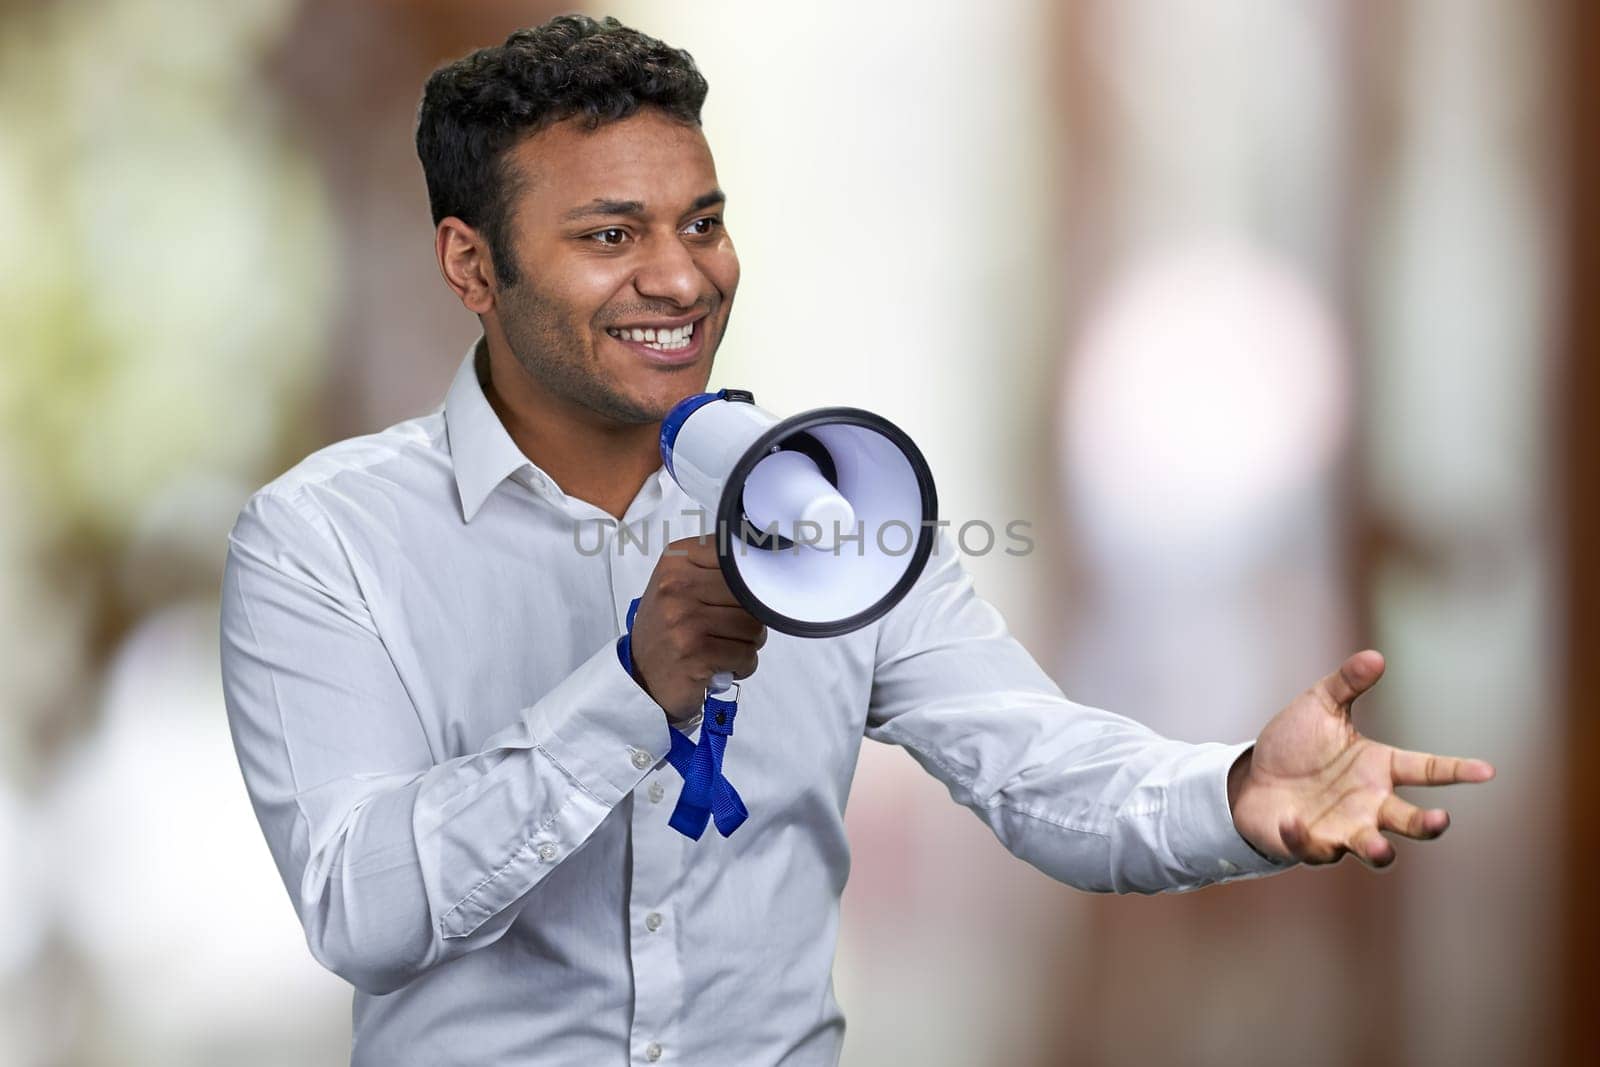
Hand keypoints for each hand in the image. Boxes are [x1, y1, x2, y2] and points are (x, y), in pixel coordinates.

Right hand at [629, 535, 766, 722]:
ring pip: (754, 627)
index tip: (741, 593)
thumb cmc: (669, 629)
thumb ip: (717, 568)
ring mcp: (685, 621)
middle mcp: (677, 587)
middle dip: (751, 617)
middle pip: (751, 594)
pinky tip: (722, 666)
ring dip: (747, 644)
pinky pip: (747, 656)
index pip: (736, 557)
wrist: (641, 677)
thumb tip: (766, 559)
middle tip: (729, 629)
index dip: (751, 579)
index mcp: (676, 562)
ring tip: (724, 647)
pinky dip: (742, 666)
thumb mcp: (681, 584)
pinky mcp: (695, 654)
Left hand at [1227, 649, 1495, 868]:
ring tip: (1381, 846)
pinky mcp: (1311, 845)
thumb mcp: (1319, 706)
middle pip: (1410, 821)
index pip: (1427, 769)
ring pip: (1374, 849)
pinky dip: (1303, 837)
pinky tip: (1292, 821)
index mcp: (1379, 767)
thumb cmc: (1294, 744)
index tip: (1487, 770)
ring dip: (1379, 849)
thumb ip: (1346, 683)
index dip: (1457, 770)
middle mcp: (1370, 803)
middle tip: (1439, 820)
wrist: (1253, 777)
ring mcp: (1343, 828)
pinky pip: (1314, 848)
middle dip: (1426, 825)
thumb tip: (1376, 656)